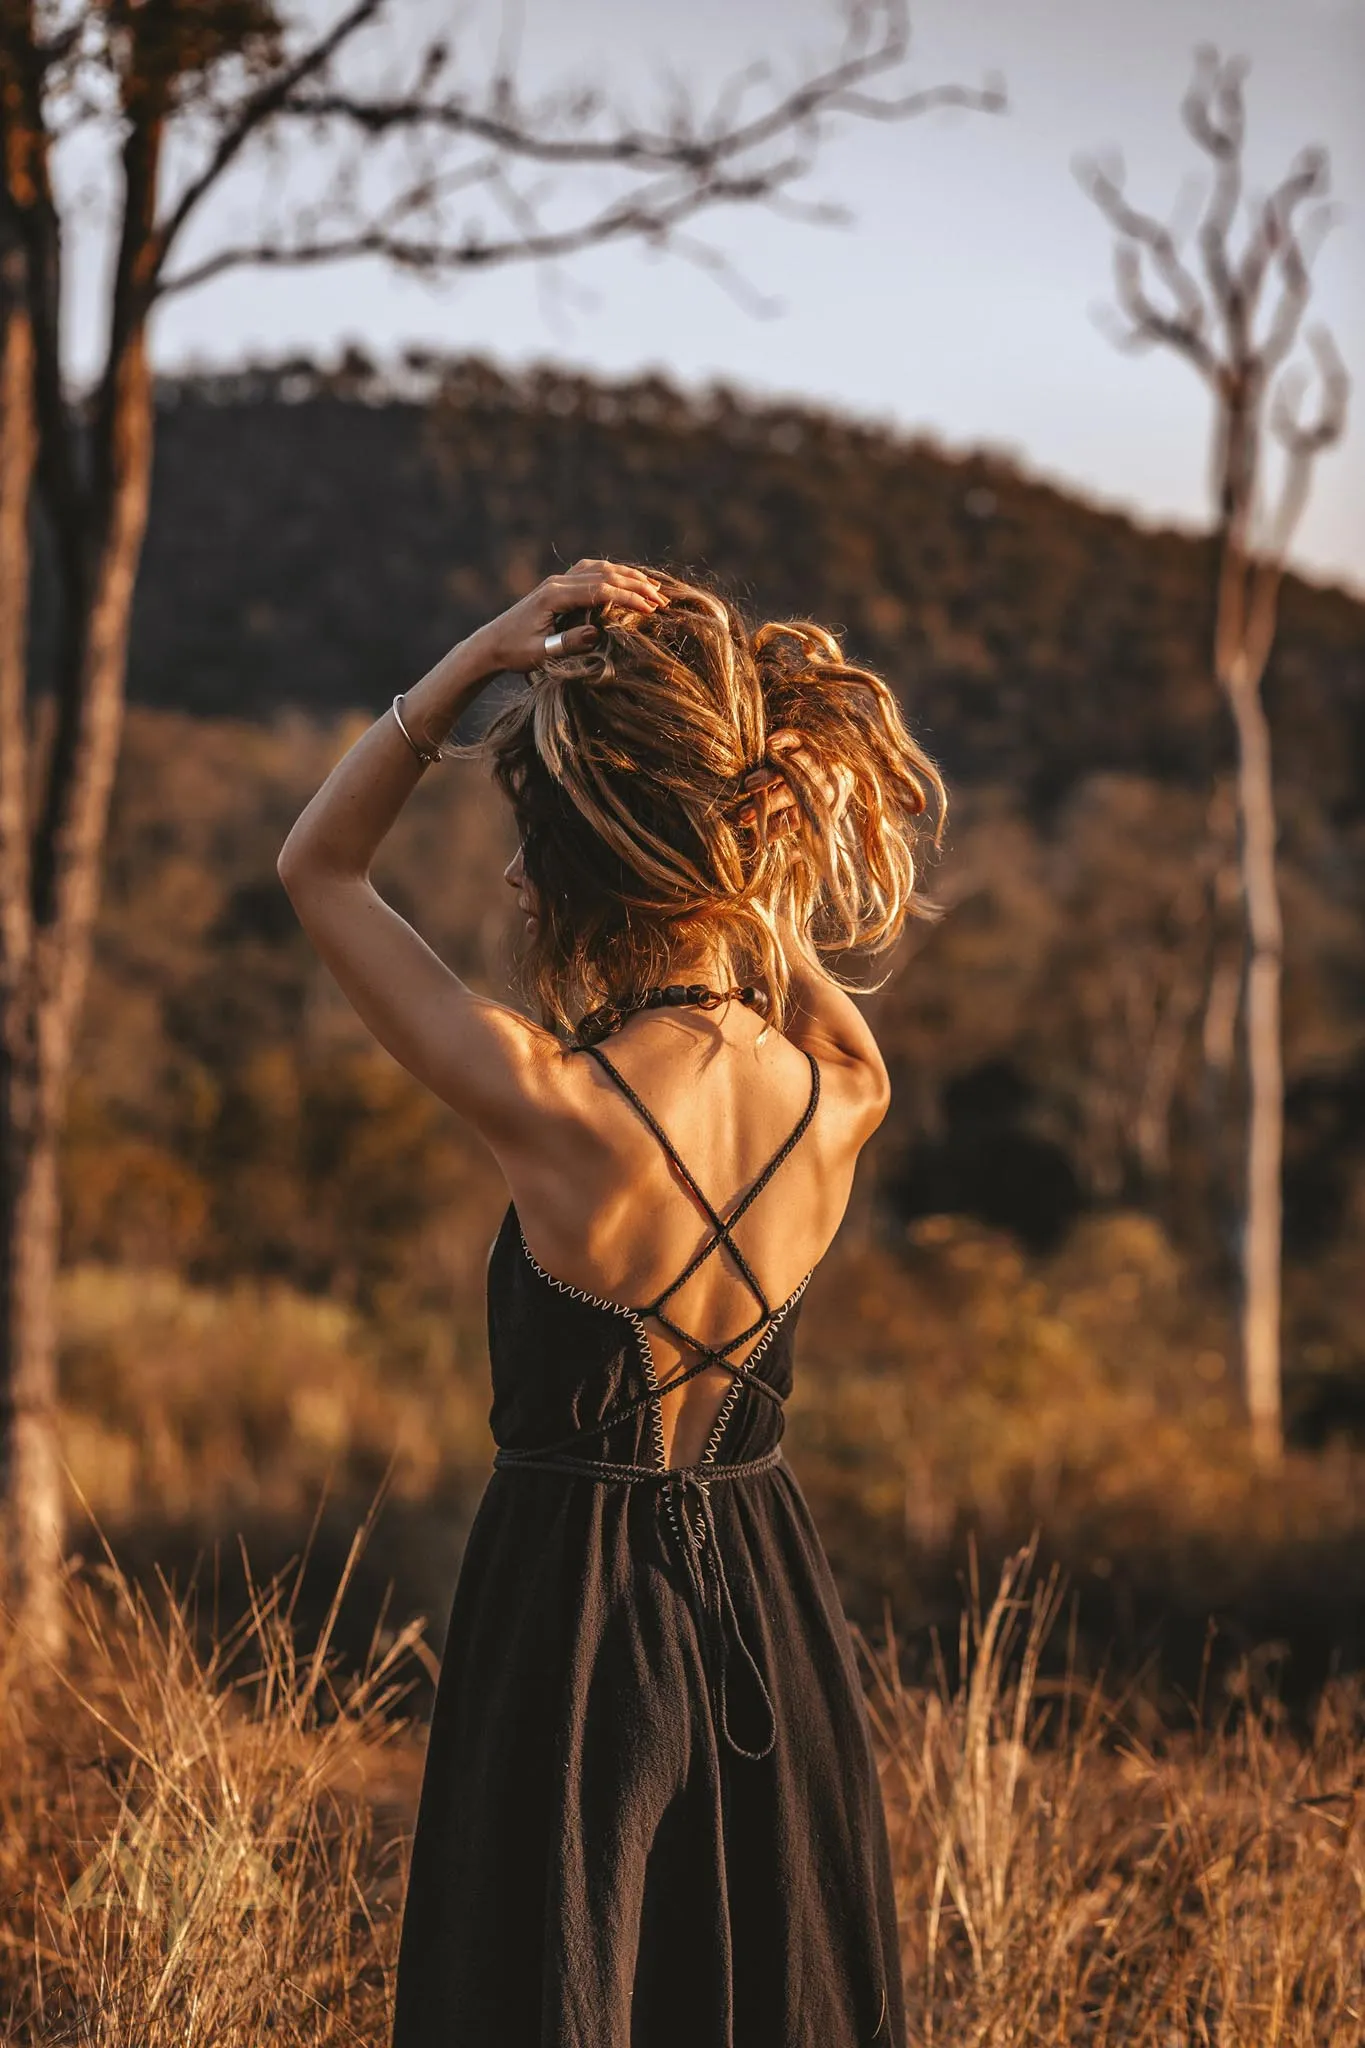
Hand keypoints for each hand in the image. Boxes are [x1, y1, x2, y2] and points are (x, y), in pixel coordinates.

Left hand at [472, 558, 664, 673]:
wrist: (492, 643)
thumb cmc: (515, 652)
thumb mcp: (541, 653)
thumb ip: (568, 642)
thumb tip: (597, 633)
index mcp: (554, 596)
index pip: (600, 590)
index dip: (628, 598)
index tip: (651, 609)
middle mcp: (557, 583)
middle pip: (604, 575)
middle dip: (636, 585)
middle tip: (662, 600)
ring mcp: (557, 581)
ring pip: (599, 569)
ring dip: (627, 576)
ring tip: (653, 588)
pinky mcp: (558, 586)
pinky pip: (590, 571)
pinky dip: (613, 574)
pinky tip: (626, 580)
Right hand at [736, 729, 854, 832]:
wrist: (851, 758)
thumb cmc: (822, 796)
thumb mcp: (818, 820)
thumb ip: (799, 835)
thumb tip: (777, 853)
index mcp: (820, 806)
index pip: (796, 819)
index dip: (776, 828)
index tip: (756, 835)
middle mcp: (820, 784)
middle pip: (791, 795)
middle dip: (767, 805)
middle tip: (744, 814)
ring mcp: (815, 760)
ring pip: (791, 768)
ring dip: (770, 776)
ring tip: (749, 784)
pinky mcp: (809, 739)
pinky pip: (797, 738)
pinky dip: (785, 739)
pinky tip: (770, 744)